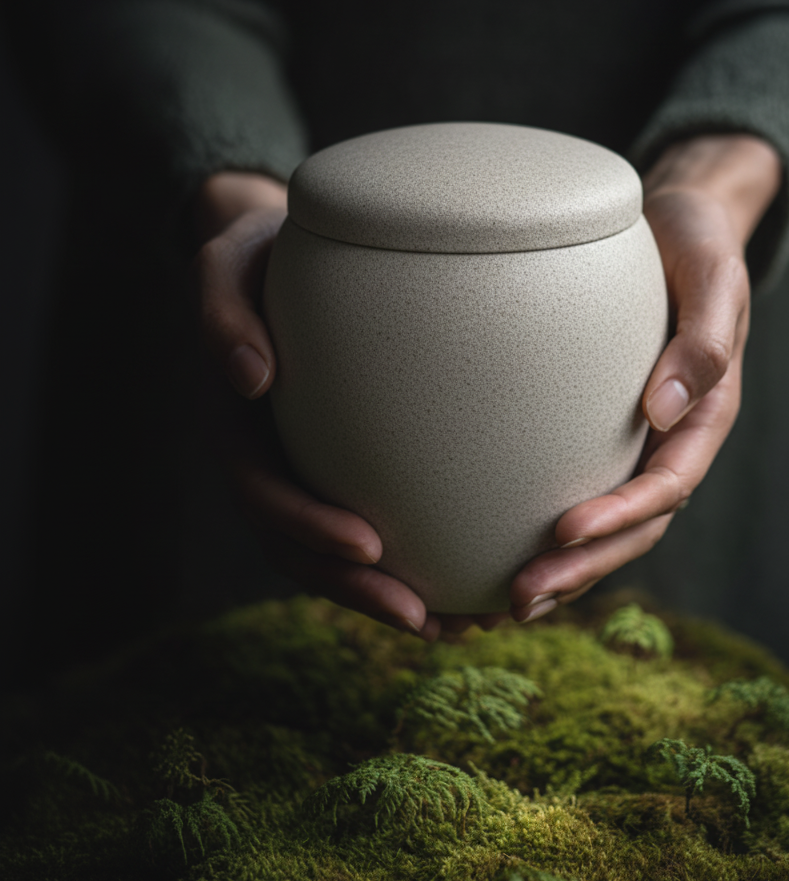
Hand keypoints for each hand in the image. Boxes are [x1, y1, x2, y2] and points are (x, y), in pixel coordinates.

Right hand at [192, 172, 509, 640]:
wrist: (280, 258)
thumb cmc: (260, 255)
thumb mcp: (228, 262)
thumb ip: (225, 314)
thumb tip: (250, 381)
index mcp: (240, 427)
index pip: (266, 493)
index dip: (308, 529)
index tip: (368, 546)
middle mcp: (272, 461)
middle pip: (303, 549)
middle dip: (359, 589)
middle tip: (424, 617)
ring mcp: (307, 471)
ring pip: (339, 558)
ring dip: (393, 599)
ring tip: (460, 625)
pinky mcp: (345, 467)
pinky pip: (378, 528)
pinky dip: (417, 565)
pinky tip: (471, 584)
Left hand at [507, 134, 781, 622]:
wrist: (682, 227)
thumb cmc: (696, 246)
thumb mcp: (714, 277)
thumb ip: (703, 339)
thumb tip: (664, 411)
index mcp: (707, 412)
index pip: (668, 482)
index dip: (622, 514)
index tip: (565, 530)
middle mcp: (674, 438)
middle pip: (637, 525)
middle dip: (585, 566)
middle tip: (523, 596)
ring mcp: (641, 442)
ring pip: (612, 525)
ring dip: (568, 568)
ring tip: (510, 601)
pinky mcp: (606, 433)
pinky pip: (585, 490)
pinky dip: (555, 534)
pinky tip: (506, 554)